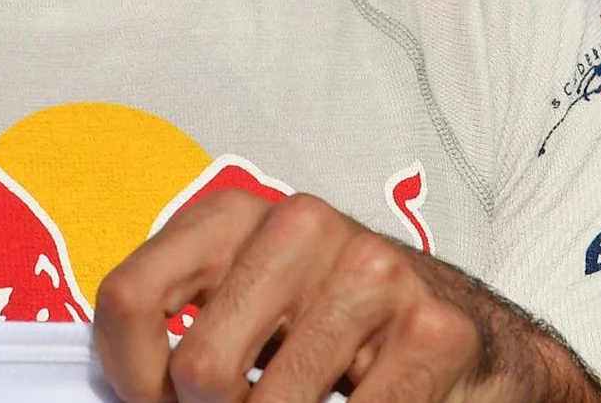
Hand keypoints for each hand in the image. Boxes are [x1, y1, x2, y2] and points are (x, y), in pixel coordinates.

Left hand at [92, 191, 600, 402]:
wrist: (473, 340)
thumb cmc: (341, 330)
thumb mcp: (250, 309)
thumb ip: (188, 329)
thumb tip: (127, 394)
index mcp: (237, 216)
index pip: (131, 296)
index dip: (129, 377)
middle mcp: (301, 226)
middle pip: (200, 369)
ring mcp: (372, 273)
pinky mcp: (432, 328)